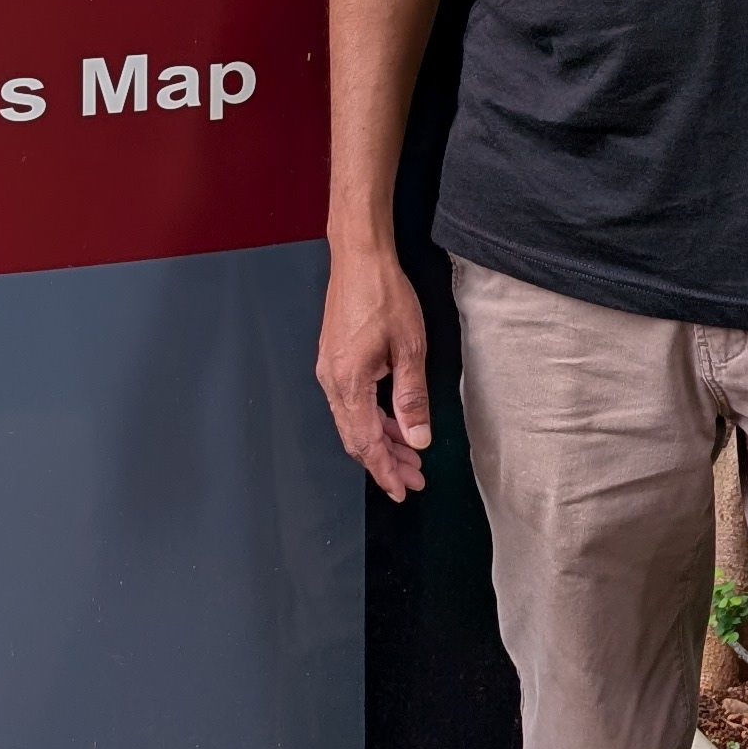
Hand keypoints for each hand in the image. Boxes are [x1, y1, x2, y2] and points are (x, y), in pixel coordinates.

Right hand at [317, 245, 431, 499]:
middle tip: (414, 479)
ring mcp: (329, 370)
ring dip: (380, 441)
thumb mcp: (410, 348)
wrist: (359, 257)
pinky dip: (371, 419)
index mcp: (349, 383)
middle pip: (355, 438)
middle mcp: (331, 381)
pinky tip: (392, 421)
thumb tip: (418, 438)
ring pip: (352, 422)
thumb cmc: (383, 294)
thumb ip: (412, 398)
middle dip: (384, 462)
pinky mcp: (333, 360)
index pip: (366, 442)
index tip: (402, 491)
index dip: (384, 471)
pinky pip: (350, 403)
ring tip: (409, 454)